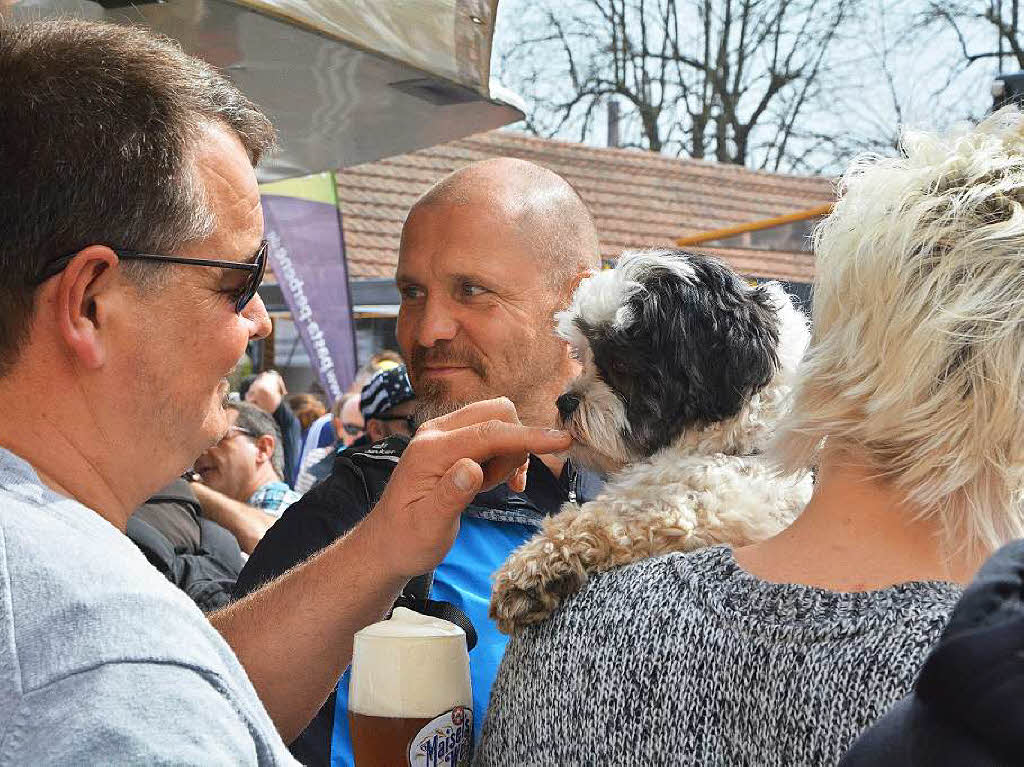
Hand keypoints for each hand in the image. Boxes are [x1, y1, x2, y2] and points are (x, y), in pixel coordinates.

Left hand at [362, 398, 570, 579]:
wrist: (386, 543)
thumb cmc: (406, 541)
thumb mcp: (428, 528)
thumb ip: (450, 496)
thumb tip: (472, 468)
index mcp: (431, 451)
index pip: (489, 432)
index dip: (528, 436)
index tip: (563, 441)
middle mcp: (435, 432)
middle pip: (495, 413)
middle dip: (515, 444)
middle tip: (506, 483)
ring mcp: (441, 434)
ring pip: (496, 421)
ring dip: (507, 452)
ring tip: (490, 486)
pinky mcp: (449, 442)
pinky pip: (490, 434)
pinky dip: (502, 455)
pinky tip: (492, 482)